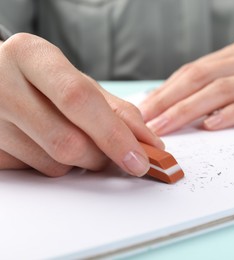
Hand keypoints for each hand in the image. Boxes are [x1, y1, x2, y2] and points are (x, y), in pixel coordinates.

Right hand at [0, 33, 163, 176]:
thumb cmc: (44, 79)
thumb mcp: (79, 81)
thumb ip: (116, 109)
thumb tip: (148, 142)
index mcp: (30, 55)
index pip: (78, 99)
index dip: (114, 134)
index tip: (140, 158)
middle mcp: (1, 83)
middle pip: (68, 141)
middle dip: (102, 156)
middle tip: (114, 154)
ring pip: (53, 164)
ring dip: (79, 163)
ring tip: (74, 137)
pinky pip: (34, 172)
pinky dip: (54, 165)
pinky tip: (48, 143)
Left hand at [140, 27, 233, 134]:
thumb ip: (233, 81)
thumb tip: (201, 106)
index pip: (194, 71)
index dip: (166, 90)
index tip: (144, 108)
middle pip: (200, 78)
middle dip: (167, 100)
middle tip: (143, 120)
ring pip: (222, 89)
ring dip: (189, 109)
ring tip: (166, 126)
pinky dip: (233, 113)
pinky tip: (213, 125)